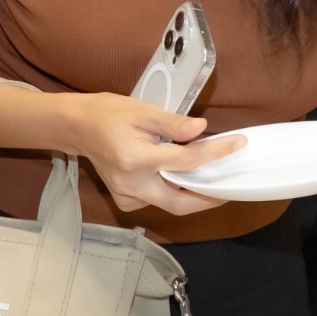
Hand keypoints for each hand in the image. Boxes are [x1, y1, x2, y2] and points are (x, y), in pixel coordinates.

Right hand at [59, 91, 230, 216]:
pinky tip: (186, 179)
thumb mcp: (143, 111)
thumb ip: (173, 124)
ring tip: (214, 179)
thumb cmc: (110, 114)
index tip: (238, 144)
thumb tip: (202, 129)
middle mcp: (131, 185)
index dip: (216, 153)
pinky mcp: (125, 200)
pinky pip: (157, 201)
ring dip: (193, 196)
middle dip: (208, 198)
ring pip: (169, 204)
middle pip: (179, 203)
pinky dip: (175, 193)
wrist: (78, 127)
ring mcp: (126, 196)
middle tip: (230, 186)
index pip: (186, 162)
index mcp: (136, 160)